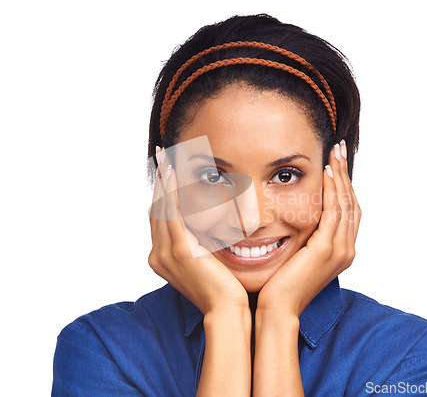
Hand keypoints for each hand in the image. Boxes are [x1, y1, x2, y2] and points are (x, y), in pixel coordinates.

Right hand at [148, 148, 248, 314]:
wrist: (227, 309)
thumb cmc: (224, 288)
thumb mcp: (206, 261)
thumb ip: (198, 243)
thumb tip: (204, 225)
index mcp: (162, 259)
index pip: (160, 219)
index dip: (162, 195)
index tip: (166, 173)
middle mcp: (158, 255)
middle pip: (156, 210)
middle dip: (159, 183)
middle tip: (162, 158)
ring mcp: (166, 253)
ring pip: (161, 208)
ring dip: (163, 182)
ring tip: (166, 160)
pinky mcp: (180, 250)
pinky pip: (171, 213)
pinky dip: (170, 192)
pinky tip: (172, 173)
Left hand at [257, 140, 361, 317]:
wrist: (278, 308)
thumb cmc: (282, 284)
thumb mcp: (299, 256)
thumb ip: (306, 238)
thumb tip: (299, 217)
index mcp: (341, 251)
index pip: (348, 211)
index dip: (344, 186)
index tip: (337, 164)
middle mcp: (346, 250)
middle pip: (352, 203)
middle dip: (346, 175)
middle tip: (339, 150)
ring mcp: (339, 250)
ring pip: (346, 204)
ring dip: (341, 176)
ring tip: (335, 154)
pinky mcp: (326, 250)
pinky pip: (333, 212)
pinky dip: (333, 190)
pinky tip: (327, 173)